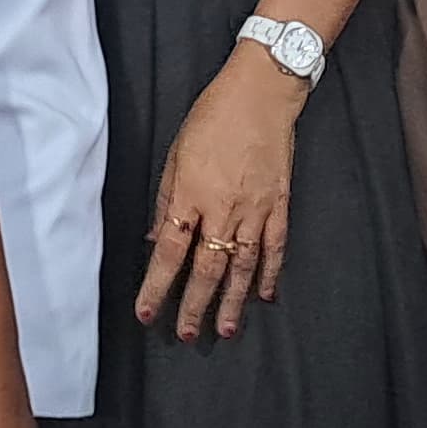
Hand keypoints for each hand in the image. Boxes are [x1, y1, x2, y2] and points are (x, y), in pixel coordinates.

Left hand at [136, 46, 302, 342]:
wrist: (262, 92)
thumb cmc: (214, 116)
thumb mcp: (176, 153)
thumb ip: (167, 200)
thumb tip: (158, 238)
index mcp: (191, 194)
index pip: (170, 252)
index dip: (157, 286)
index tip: (147, 312)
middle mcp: (223, 208)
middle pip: (206, 268)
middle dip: (194, 305)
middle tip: (186, 335)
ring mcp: (255, 209)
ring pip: (242, 266)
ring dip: (232, 301)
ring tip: (225, 330)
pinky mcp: (279, 204)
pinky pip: (274, 247)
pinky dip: (270, 274)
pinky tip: (265, 296)